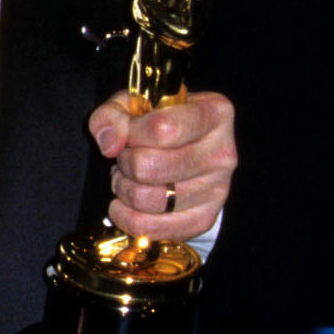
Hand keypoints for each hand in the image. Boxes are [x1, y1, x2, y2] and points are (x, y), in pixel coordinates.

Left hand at [91, 89, 235, 242]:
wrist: (188, 152)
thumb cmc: (158, 124)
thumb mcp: (133, 105)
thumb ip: (113, 115)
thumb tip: (110, 143)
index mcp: (213, 114)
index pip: (162, 128)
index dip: (130, 133)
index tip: (127, 134)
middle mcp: (222, 153)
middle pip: (148, 167)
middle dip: (124, 162)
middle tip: (127, 158)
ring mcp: (217, 189)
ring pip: (146, 199)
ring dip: (123, 189)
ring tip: (128, 178)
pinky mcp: (204, 219)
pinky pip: (151, 228)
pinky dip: (127, 217)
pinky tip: (127, 203)